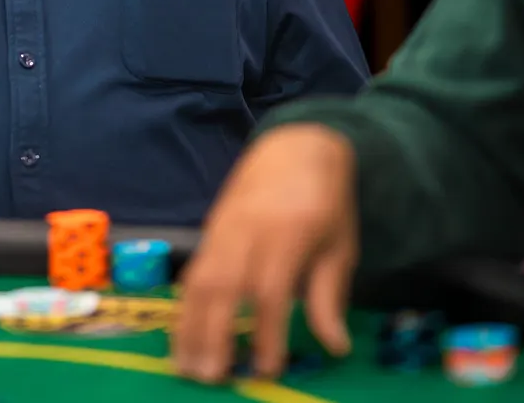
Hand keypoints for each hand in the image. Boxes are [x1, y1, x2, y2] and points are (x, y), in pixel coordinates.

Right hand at [173, 125, 358, 382]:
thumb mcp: (340, 246)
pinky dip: (184, 306)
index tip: (269, 368)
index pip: (271, 289)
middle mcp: (249, 229)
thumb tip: (335, 347)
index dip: (267, 332)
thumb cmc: (325, 201)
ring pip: (199, 279)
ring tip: (188, 367)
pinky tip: (183, 337)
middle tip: (213, 377)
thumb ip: (331, 296)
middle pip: (224, 285)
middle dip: (215, 334)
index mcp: (289, 232)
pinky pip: (192, 271)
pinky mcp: (211, 229)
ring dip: (190, 326)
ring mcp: (224, 227)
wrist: (296, 146)